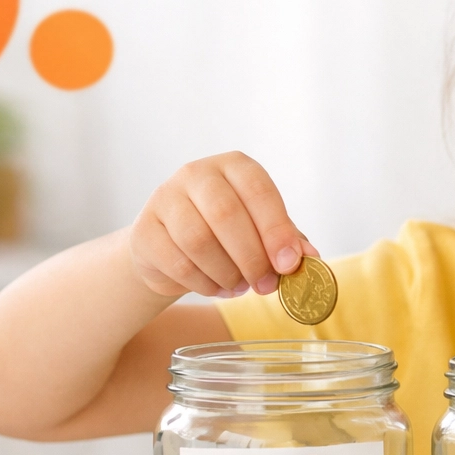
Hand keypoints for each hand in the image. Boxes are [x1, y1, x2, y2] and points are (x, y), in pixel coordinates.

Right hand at [129, 152, 315, 298]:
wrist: (172, 249)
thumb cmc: (227, 235)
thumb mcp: (261, 231)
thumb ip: (287, 240)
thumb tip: (309, 257)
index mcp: (234, 166)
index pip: (258, 190)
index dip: (276, 229)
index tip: (289, 264)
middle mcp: (197, 173)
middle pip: (225, 214)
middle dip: (252, 258)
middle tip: (266, 285)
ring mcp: (165, 198)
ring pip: (198, 241)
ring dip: (228, 273)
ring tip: (240, 286)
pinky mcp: (145, 230)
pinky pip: (178, 263)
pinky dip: (204, 284)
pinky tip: (217, 288)